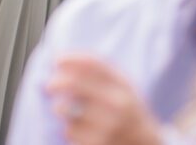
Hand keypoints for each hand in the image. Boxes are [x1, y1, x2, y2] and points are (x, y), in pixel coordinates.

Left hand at [46, 54, 161, 144]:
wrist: (146, 144)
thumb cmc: (128, 111)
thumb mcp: (124, 87)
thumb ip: (100, 71)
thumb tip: (62, 59)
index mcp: (123, 86)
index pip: (92, 64)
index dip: (70, 59)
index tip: (57, 59)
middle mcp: (117, 105)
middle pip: (74, 84)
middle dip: (55, 81)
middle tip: (49, 85)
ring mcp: (108, 127)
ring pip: (67, 110)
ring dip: (61, 109)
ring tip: (66, 110)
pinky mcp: (97, 144)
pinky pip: (69, 131)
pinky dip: (69, 130)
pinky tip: (81, 130)